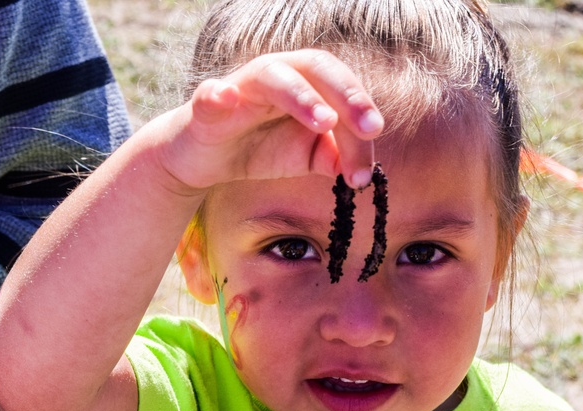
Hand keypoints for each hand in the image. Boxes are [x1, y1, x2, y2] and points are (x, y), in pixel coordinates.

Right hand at [159, 49, 384, 192]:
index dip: (361, 110)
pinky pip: (210, 94)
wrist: (207, 160)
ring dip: (301, 96)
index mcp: (306, 82)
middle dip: (346, 95)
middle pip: (317, 68)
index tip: (375, 137)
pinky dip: (217, 95)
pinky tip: (226, 98)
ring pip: (273, 76)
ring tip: (324, 121)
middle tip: (369, 127)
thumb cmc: (260, 148)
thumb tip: (359, 170)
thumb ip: (332, 158)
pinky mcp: (207, 105)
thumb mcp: (303, 158)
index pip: (341, 89)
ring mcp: (241, 86)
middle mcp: (278, 75)